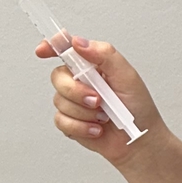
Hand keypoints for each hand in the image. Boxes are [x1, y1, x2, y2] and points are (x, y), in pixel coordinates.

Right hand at [38, 36, 162, 164]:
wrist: (138, 140)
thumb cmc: (138, 107)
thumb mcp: (127, 76)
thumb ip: (104, 55)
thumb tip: (79, 43)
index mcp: (93, 66)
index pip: (67, 50)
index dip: (51, 47)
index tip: (43, 51)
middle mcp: (81, 81)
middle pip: (58, 77)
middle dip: (76, 91)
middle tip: (98, 99)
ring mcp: (74, 101)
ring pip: (59, 101)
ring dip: (84, 112)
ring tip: (104, 116)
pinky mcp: (70, 121)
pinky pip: (61, 120)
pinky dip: (81, 127)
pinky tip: (96, 128)